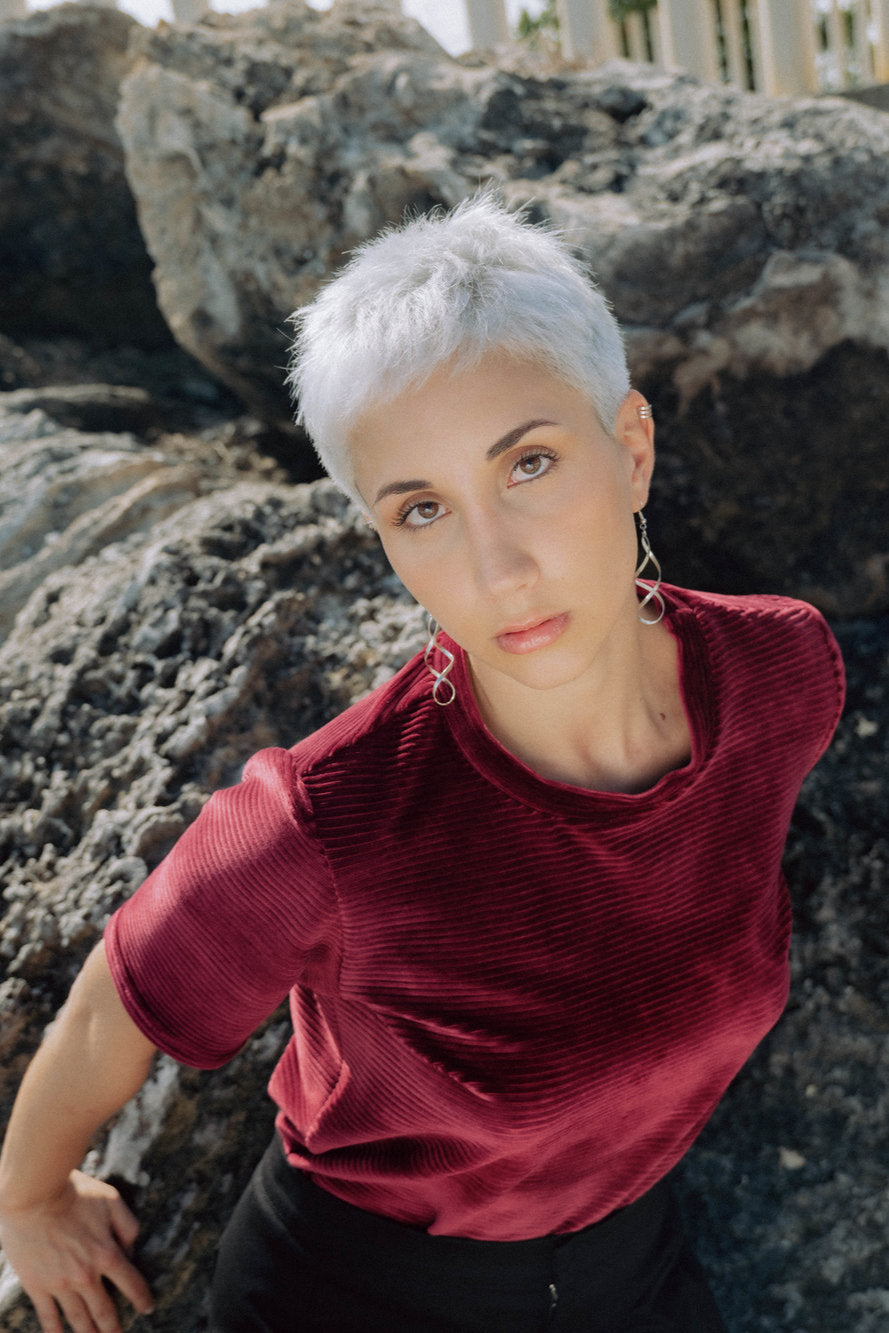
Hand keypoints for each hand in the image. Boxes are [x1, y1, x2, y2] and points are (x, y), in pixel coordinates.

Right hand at [0, 1170, 154, 1332]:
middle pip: (104, 1311)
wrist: (35, 1194)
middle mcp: (86, 1275)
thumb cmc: (74, 1192)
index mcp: (107, 1254)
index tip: (147, 1309)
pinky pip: (48, 1316)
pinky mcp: (37, 1285)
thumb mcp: (111, 1200)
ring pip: (78, 1318)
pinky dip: (55, 1331)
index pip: (131, 1284)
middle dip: (114, 1328)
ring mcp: (60, 1283)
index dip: (142, 1299)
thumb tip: (132, 1249)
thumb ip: (127, 1225)